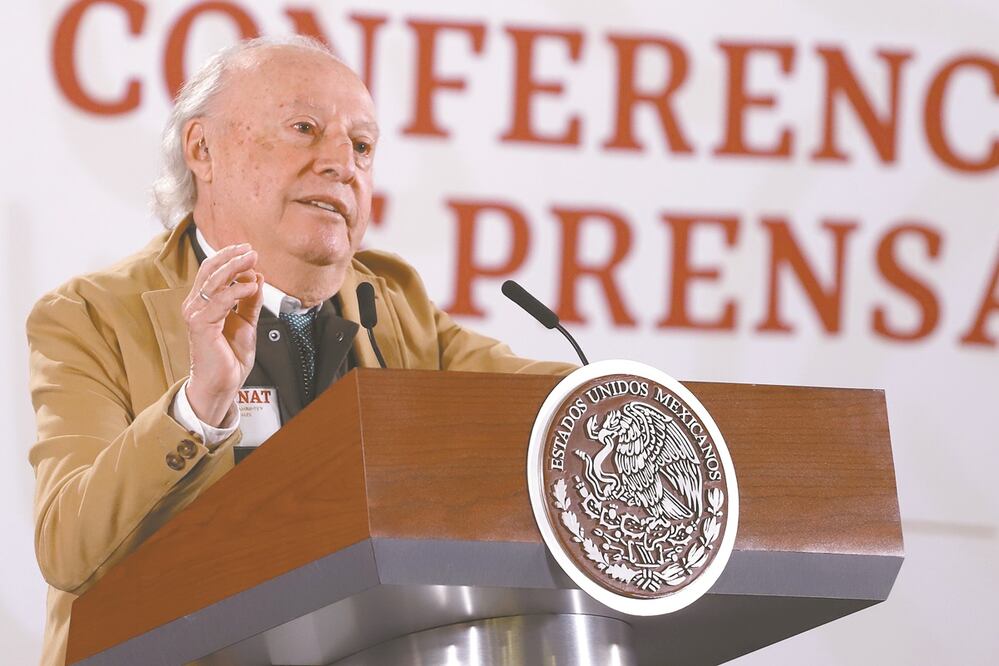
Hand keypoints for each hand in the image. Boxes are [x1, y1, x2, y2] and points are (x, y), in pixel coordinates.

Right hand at [183, 243, 264, 426]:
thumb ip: (250, 301)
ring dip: (235, 267)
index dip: (229, 257)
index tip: (249, 250)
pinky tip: (251, 286)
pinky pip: (220, 300)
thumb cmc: (229, 357)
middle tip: (251, 250)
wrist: (222, 384)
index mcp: (203, 303)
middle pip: (210, 270)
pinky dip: (237, 290)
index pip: (212, 271)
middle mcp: (195, 305)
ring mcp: (195, 314)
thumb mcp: (246, 323)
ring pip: (214, 281)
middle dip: (231, 256)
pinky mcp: (200, 324)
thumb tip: (258, 278)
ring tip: (253, 261)